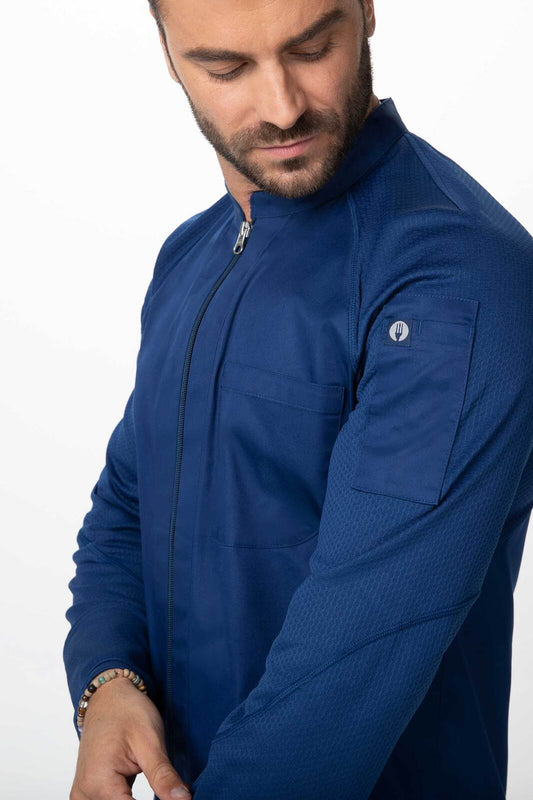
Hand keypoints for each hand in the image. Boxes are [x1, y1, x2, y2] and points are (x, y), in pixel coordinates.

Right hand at [69, 675, 190, 799]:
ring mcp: (83, 794)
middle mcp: (84, 794)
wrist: (108, 695)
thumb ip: (163, 776)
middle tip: (172, 790)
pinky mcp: (88, 792)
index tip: (180, 798)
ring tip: (162, 788)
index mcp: (98, 783)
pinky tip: (147, 789)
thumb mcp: (150, 741)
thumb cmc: (127, 711)